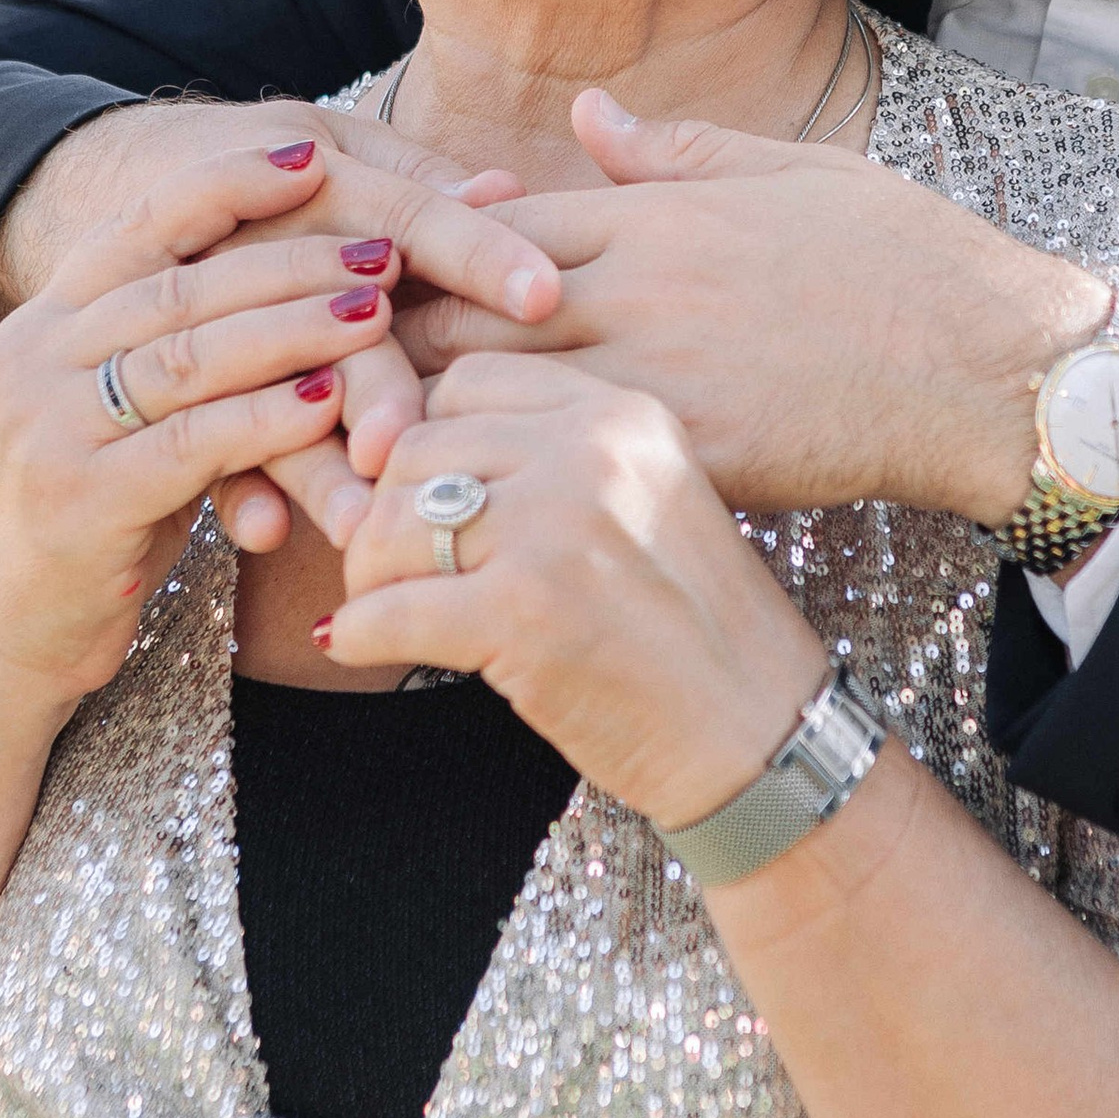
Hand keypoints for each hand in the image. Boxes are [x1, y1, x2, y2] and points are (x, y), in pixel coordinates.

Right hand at [0, 97, 561, 557]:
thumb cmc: (89, 533)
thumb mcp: (126, 428)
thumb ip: (188, 362)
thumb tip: (300, 293)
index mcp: (46, 323)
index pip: (141, 225)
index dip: (229, 184)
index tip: (316, 154)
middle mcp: (35, 357)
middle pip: (181, 286)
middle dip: (290, 259)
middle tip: (384, 247)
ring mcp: (48, 426)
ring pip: (189, 353)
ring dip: (293, 326)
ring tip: (377, 308)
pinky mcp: (78, 499)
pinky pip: (191, 441)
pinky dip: (267, 417)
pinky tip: (330, 402)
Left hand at [325, 354, 830, 827]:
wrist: (759, 735)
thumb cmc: (693, 633)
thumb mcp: (643, 502)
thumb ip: (551, 461)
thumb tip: (398, 451)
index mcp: (622, 413)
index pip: (470, 382)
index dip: (421, 440)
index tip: (416, 500)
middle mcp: (591, 450)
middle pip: (417, 447)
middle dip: (382, 511)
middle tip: (388, 570)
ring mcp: (558, 526)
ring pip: (390, 522)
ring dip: (369, 573)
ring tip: (386, 609)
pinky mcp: (524, 612)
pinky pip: (388, 610)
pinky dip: (359, 633)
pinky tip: (358, 646)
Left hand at [397, 92, 1107, 522]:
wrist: (989, 362)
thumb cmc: (903, 262)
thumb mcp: (790, 171)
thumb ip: (673, 152)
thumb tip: (588, 113)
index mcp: (654, 220)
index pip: (491, 227)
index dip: (424, 257)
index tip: (378, 285)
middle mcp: (639, 292)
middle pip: (466, 311)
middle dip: (395, 342)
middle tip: (329, 379)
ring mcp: (660, 376)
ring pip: (497, 395)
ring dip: (428, 422)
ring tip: (362, 456)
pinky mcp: (691, 455)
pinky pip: (565, 471)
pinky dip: (505, 489)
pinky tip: (459, 518)